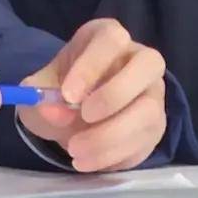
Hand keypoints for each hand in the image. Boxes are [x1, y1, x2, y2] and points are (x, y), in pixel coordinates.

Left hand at [18, 20, 166, 171]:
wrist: (72, 117)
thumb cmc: (61, 89)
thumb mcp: (41, 88)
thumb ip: (41, 95)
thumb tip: (51, 109)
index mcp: (107, 36)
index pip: (111, 38)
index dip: (92, 65)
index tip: (67, 94)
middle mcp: (138, 59)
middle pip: (147, 65)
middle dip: (114, 95)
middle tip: (84, 116)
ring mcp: (152, 92)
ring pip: (148, 110)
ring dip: (111, 136)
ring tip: (75, 150)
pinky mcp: (156, 126)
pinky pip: (144, 142)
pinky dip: (113, 155)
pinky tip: (87, 160)